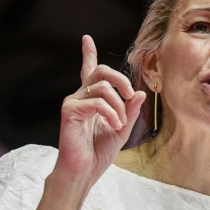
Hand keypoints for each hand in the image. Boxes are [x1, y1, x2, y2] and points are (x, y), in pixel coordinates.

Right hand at [53, 35, 145, 191]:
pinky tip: (114, 126)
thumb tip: (140, 92)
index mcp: (92, 99)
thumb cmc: (99, 152)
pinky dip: (111, 113)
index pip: (89, 71)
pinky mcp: (69, 111)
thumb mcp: (123, 128)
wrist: (84, 172)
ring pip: (102, 86)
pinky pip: (97, 102)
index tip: (86, 38)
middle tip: (130, 93)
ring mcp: (73, 102)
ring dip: (119, 105)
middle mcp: (80, 97)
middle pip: (100, 71)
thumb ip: (131, 110)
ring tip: (120, 123)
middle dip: (120, 78)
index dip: (88, 53)